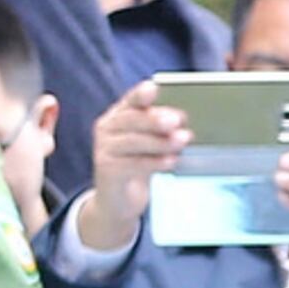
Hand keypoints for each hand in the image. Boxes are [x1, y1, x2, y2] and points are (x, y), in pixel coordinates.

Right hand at [78, 82, 189, 249]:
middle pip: (131, 120)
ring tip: (183, 140)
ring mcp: (105, 149)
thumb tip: (184, 121)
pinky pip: (133, 164)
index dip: (141, 95)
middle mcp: (107, 129)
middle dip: (155, 119)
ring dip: (160, 141)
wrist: (118, 200)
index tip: (154, 87)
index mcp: (118, 116)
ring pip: (133, 141)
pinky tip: (172, 161)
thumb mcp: (149, 145)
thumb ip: (161, 131)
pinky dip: (155, 162)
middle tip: (176, 120)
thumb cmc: (138, 165)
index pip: (130, 101)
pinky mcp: (107, 170)